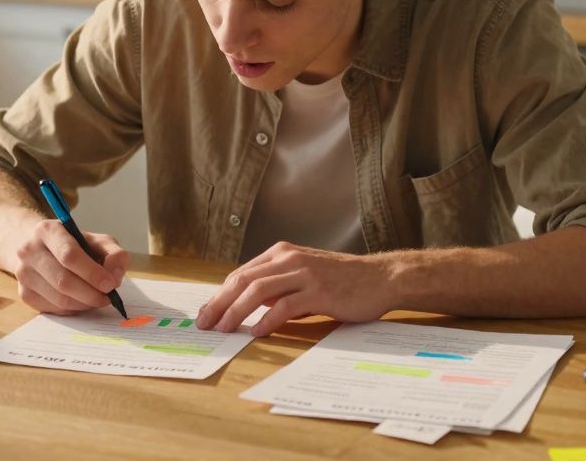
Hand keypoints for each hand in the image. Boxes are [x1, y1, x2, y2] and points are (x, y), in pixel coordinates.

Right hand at [11, 219, 128, 314]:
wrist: (43, 250)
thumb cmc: (75, 245)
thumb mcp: (97, 241)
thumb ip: (113, 254)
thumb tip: (115, 275)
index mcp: (47, 230)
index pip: (69, 255)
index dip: (92, 273)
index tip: (110, 284)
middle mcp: (29, 250)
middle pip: (63, 281)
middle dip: (90, 293)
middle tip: (108, 297)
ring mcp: (23, 273)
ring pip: (58, 298)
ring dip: (84, 304)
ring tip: (97, 299)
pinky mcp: (24, 293)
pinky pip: (53, 309)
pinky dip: (73, 309)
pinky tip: (82, 301)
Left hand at [196, 242, 394, 336]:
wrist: (380, 278)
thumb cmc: (342, 280)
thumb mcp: (304, 275)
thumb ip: (278, 285)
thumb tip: (249, 303)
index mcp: (282, 253)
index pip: (241, 273)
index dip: (220, 294)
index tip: (206, 313)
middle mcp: (289, 258)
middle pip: (243, 280)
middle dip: (219, 303)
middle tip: (205, 324)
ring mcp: (304, 273)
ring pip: (258, 291)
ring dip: (237, 311)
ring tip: (225, 329)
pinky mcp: (319, 291)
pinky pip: (285, 306)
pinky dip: (267, 320)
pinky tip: (257, 332)